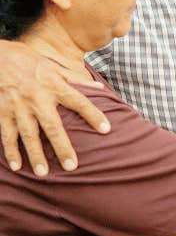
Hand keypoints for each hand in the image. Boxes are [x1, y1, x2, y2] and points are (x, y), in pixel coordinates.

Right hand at [0, 41, 109, 174]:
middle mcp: (38, 98)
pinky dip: (11, 151)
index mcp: (54, 86)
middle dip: (62, 147)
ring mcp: (18, 107)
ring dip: (35, 154)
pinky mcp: (2, 112)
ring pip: (28, 135)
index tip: (106, 129)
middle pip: (52, 126)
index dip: (93, 114)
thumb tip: (101, 90)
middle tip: (71, 167)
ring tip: (42, 173)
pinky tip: (17, 167)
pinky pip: (7, 134)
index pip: (79, 102)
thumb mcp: (54, 67)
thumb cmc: (29, 62)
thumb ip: (77, 81)